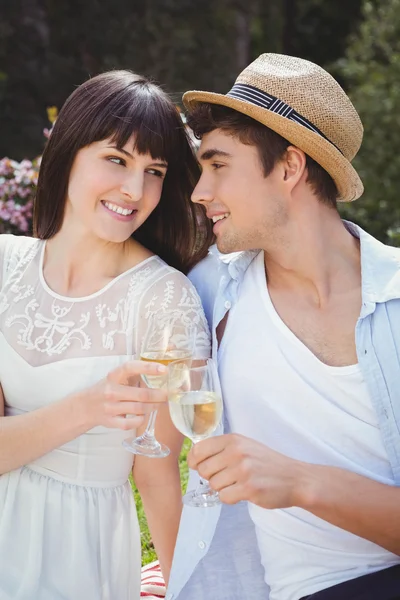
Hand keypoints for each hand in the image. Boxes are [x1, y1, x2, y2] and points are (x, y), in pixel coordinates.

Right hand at [76, 360, 167, 430]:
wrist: (85, 407)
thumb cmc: (107, 389)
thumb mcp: (116, 377)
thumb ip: (134, 374)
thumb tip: (161, 372)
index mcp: (113, 376)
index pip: (130, 368)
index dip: (148, 367)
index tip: (164, 370)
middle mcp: (111, 391)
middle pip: (142, 394)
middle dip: (160, 395)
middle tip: (169, 394)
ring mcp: (110, 408)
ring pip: (140, 409)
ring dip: (154, 407)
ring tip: (160, 403)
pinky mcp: (111, 422)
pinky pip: (132, 423)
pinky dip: (142, 419)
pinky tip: (145, 414)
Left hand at [188, 433, 304, 508]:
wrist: (294, 477)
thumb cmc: (266, 462)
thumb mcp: (245, 446)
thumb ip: (222, 449)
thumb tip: (194, 458)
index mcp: (233, 440)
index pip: (198, 449)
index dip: (194, 461)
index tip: (198, 466)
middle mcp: (236, 452)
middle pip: (203, 470)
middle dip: (211, 477)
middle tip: (226, 478)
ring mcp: (243, 470)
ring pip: (213, 485)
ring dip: (223, 488)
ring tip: (238, 484)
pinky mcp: (249, 488)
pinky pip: (224, 497)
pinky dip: (231, 498)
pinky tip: (242, 492)